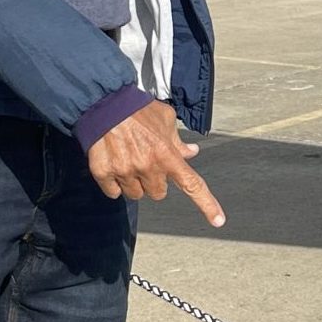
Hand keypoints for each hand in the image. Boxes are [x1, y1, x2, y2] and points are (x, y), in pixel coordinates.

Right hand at [87, 99, 224, 226]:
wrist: (103, 101)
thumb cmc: (136, 108)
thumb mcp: (165, 118)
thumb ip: (178, 140)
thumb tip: (191, 152)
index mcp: (167, 153)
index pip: (192, 184)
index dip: (207, 204)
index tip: (218, 220)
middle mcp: (148, 166)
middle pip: (158, 193)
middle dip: (154, 181)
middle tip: (145, 161)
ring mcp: (125, 171)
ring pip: (136, 194)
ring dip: (134, 183)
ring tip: (128, 159)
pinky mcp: (104, 173)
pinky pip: (113, 192)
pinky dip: (113, 183)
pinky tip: (113, 163)